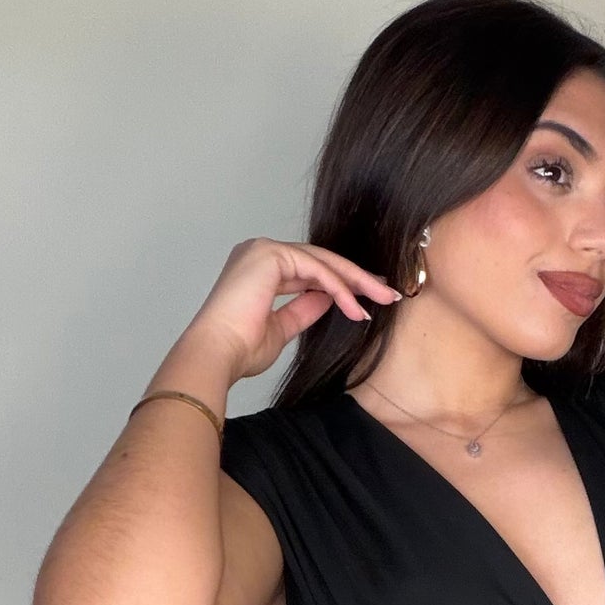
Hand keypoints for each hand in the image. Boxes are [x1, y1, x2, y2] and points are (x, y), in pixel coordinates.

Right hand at [181, 238, 401, 386]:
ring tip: (381, 300)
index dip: (341, 284)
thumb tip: (330, 299)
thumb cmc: (239, 349)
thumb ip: (305, 308)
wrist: (217, 354)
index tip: (368, 299)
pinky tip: (355, 307)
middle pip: (319, 261)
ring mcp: (263, 250)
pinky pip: (316, 269)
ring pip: (322, 261)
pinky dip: (339, 288)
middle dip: (356, 278)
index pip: (308, 270)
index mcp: (258, 269)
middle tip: (387, 294)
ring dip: (355, 282)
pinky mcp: (270, 255)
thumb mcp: (283, 327)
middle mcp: (259, 253)